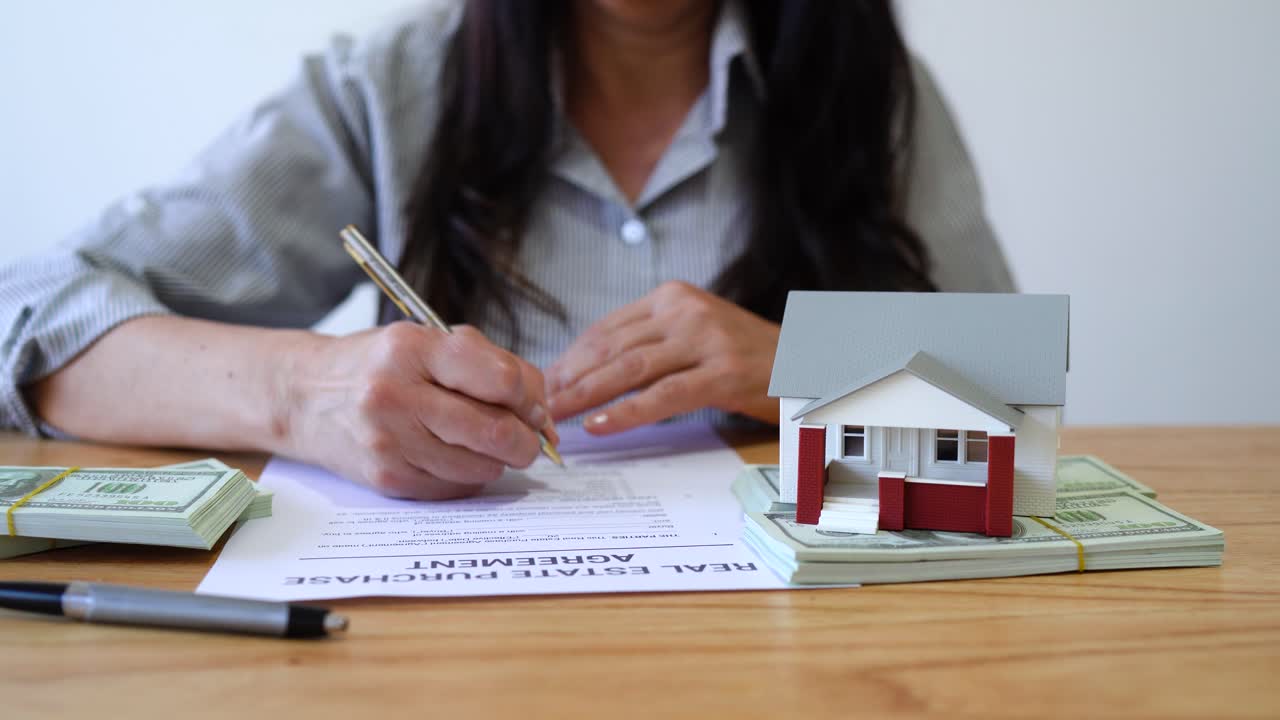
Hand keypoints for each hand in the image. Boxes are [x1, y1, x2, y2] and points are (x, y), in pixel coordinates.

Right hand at [281, 323, 556, 499]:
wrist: (306, 396)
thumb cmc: (381, 365)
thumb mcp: (429, 341)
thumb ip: (490, 365)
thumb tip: (543, 415)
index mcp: (414, 348)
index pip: (502, 380)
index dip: (532, 399)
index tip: (534, 407)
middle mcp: (397, 394)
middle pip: (496, 431)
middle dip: (526, 441)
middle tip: (527, 439)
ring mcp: (389, 441)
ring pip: (481, 467)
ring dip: (496, 460)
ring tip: (480, 442)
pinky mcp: (387, 478)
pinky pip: (455, 489)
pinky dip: (468, 477)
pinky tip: (452, 456)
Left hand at [546, 281, 780, 433]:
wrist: (810, 361)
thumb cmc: (745, 356)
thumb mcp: (693, 334)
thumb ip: (649, 344)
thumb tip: (588, 371)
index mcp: (672, 297)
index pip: (607, 329)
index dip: (571, 358)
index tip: (545, 382)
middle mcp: (686, 310)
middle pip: (612, 347)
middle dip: (571, 378)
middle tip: (540, 403)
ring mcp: (706, 340)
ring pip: (631, 369)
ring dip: (588, 395)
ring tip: (558, 415)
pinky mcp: (723, 373)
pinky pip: (664, 395)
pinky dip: (627, 412)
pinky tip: (601, 425)